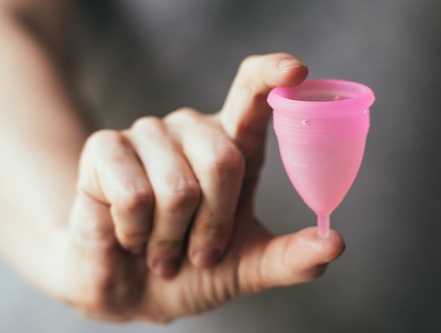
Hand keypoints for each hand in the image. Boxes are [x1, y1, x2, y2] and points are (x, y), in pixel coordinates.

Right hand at [63, 53, 344, 321]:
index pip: (252, 91)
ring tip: (161, 248)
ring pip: (177, 186)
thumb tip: (335, 243)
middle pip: (223, 159)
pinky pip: (134, 194)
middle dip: (214, 225)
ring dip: (171, 237)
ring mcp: (147, 133)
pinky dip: (136, 233)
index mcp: (232, 146)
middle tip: (198, 254)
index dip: (271, 75)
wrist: (129, 288)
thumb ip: (291, 257)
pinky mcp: (105, 146)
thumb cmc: (192, 269)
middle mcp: (192, 130)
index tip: (296, 71)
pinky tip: (131, 236)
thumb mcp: (249, 267)